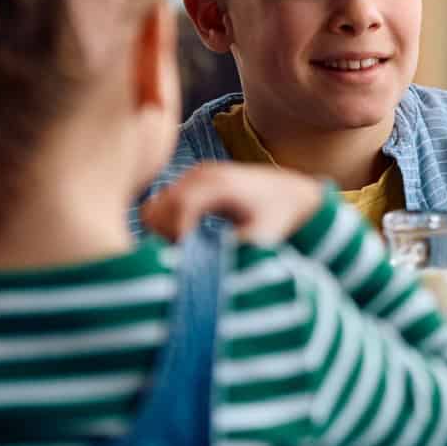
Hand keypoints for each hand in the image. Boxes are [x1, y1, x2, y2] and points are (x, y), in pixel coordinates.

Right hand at [140, 163, 329, 246]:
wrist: (293, 194)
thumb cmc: (279, 218)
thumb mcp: (262, 238)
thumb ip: (230, 251)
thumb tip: (200, 270)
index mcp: (218, 185)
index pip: (177, 210)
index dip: (176, 239)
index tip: (188, 262)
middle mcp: (201, 175)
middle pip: (155, 210)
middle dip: (164, 238)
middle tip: (187, 257)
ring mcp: (193, 176)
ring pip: (153, 209)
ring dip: (164, 233)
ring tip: (189, 249)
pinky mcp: (190, 182)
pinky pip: (162, 206)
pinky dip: (168, 225)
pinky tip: (191, 238)